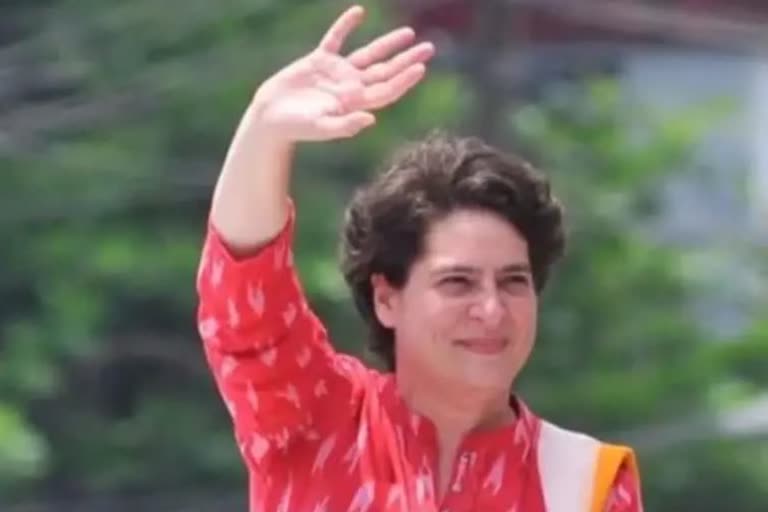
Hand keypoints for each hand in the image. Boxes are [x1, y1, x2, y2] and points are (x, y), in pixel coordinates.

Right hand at [249, 5, 434, 141]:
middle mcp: (350, 86)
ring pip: (368, 55)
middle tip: (429, 48)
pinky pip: (335, 39)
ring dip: (388, 44)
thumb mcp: (320, 127)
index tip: (421, 67)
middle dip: (406, 60)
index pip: (386, 90)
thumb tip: (370, 120)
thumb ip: (344, 125)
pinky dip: (346, 26)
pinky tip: (359, 12)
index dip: (404, 79)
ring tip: (408, 33)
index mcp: (355, 102)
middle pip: (385, 71)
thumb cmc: (296, 128)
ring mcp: (336, 73)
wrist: (270, 117)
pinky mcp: (318, 61)